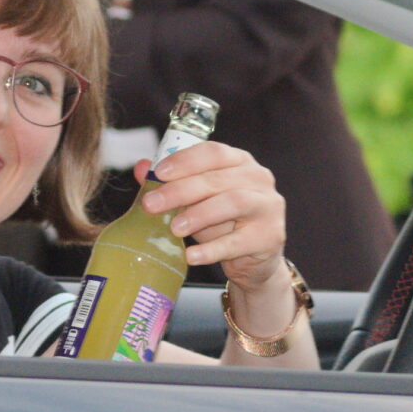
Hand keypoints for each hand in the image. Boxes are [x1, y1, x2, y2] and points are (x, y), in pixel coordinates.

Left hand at [140, 141, 289, 299]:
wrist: (254, 259)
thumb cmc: (224, 223)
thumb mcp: (195, 201)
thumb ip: (171, 183)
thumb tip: (142, 168)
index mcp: (240, 161)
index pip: (213, 152)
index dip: (185, 161)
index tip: (159, 173)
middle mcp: (259, 178)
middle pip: (218, 179)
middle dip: (181, 191)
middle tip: (153, 204)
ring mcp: (268, 207)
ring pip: (233, 203)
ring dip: (199, 215)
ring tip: (174, 229)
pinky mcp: (270, 236)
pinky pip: (238, 242)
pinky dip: (212, 250)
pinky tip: (191, 256)